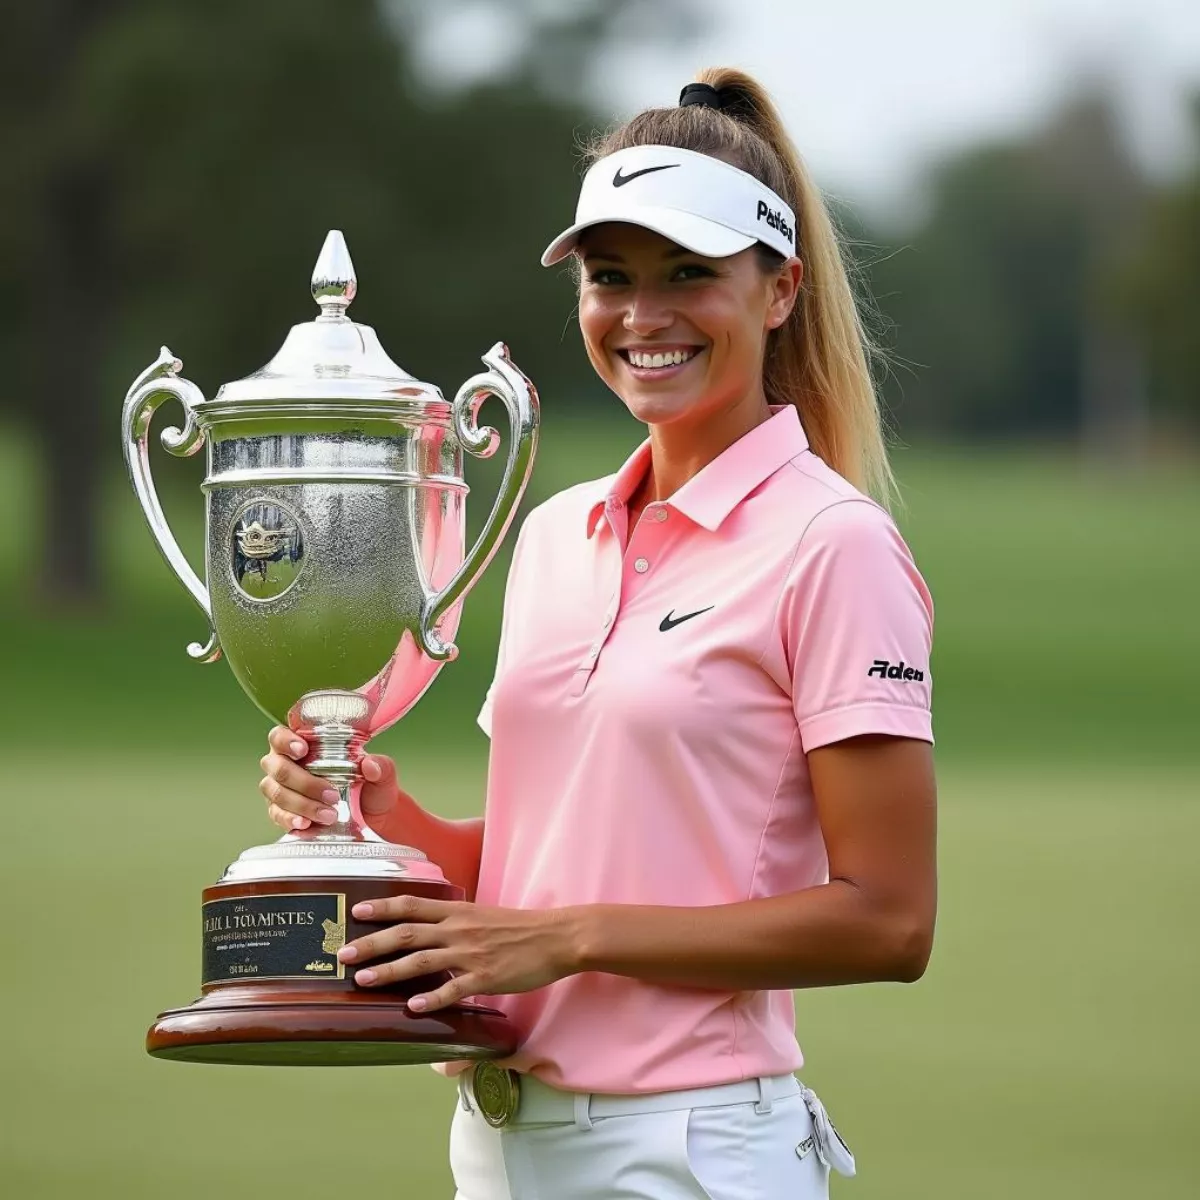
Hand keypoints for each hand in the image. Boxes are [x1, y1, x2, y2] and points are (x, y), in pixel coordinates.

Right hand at [258, 725, 398, 831]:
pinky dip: (290, 819)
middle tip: (331, 794)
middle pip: (277, 767)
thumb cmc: (370, 785)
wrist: (371, 816)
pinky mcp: (282, 812)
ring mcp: (280, 789)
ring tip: (329, 814)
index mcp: (303, 744)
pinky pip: (277, 815)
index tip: (302, 750)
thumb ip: (380, 766)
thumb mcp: (382, 774)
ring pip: (276, 792)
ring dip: (302, 804)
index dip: (286, 741)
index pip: (280, 737)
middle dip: (304, 782)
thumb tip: (370, 765)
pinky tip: (305, 823)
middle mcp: (286, 764)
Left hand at [337, 894, 578, 1012]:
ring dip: (389, 971)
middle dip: (372, 943)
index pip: (413, 905)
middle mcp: (459, 930)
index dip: (383, 908)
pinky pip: (453, 990)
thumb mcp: (485, 916)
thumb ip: (458, 924)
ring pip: (421, 961)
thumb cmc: (522, 928)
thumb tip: (434, 933)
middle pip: (407, 933)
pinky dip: (432, 999)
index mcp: (459, 912)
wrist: (557, 936)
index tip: (357, 911)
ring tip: (363, 981)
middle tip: (344, 953)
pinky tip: (413, 1008)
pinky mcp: (486, 977)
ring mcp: (471, 954)